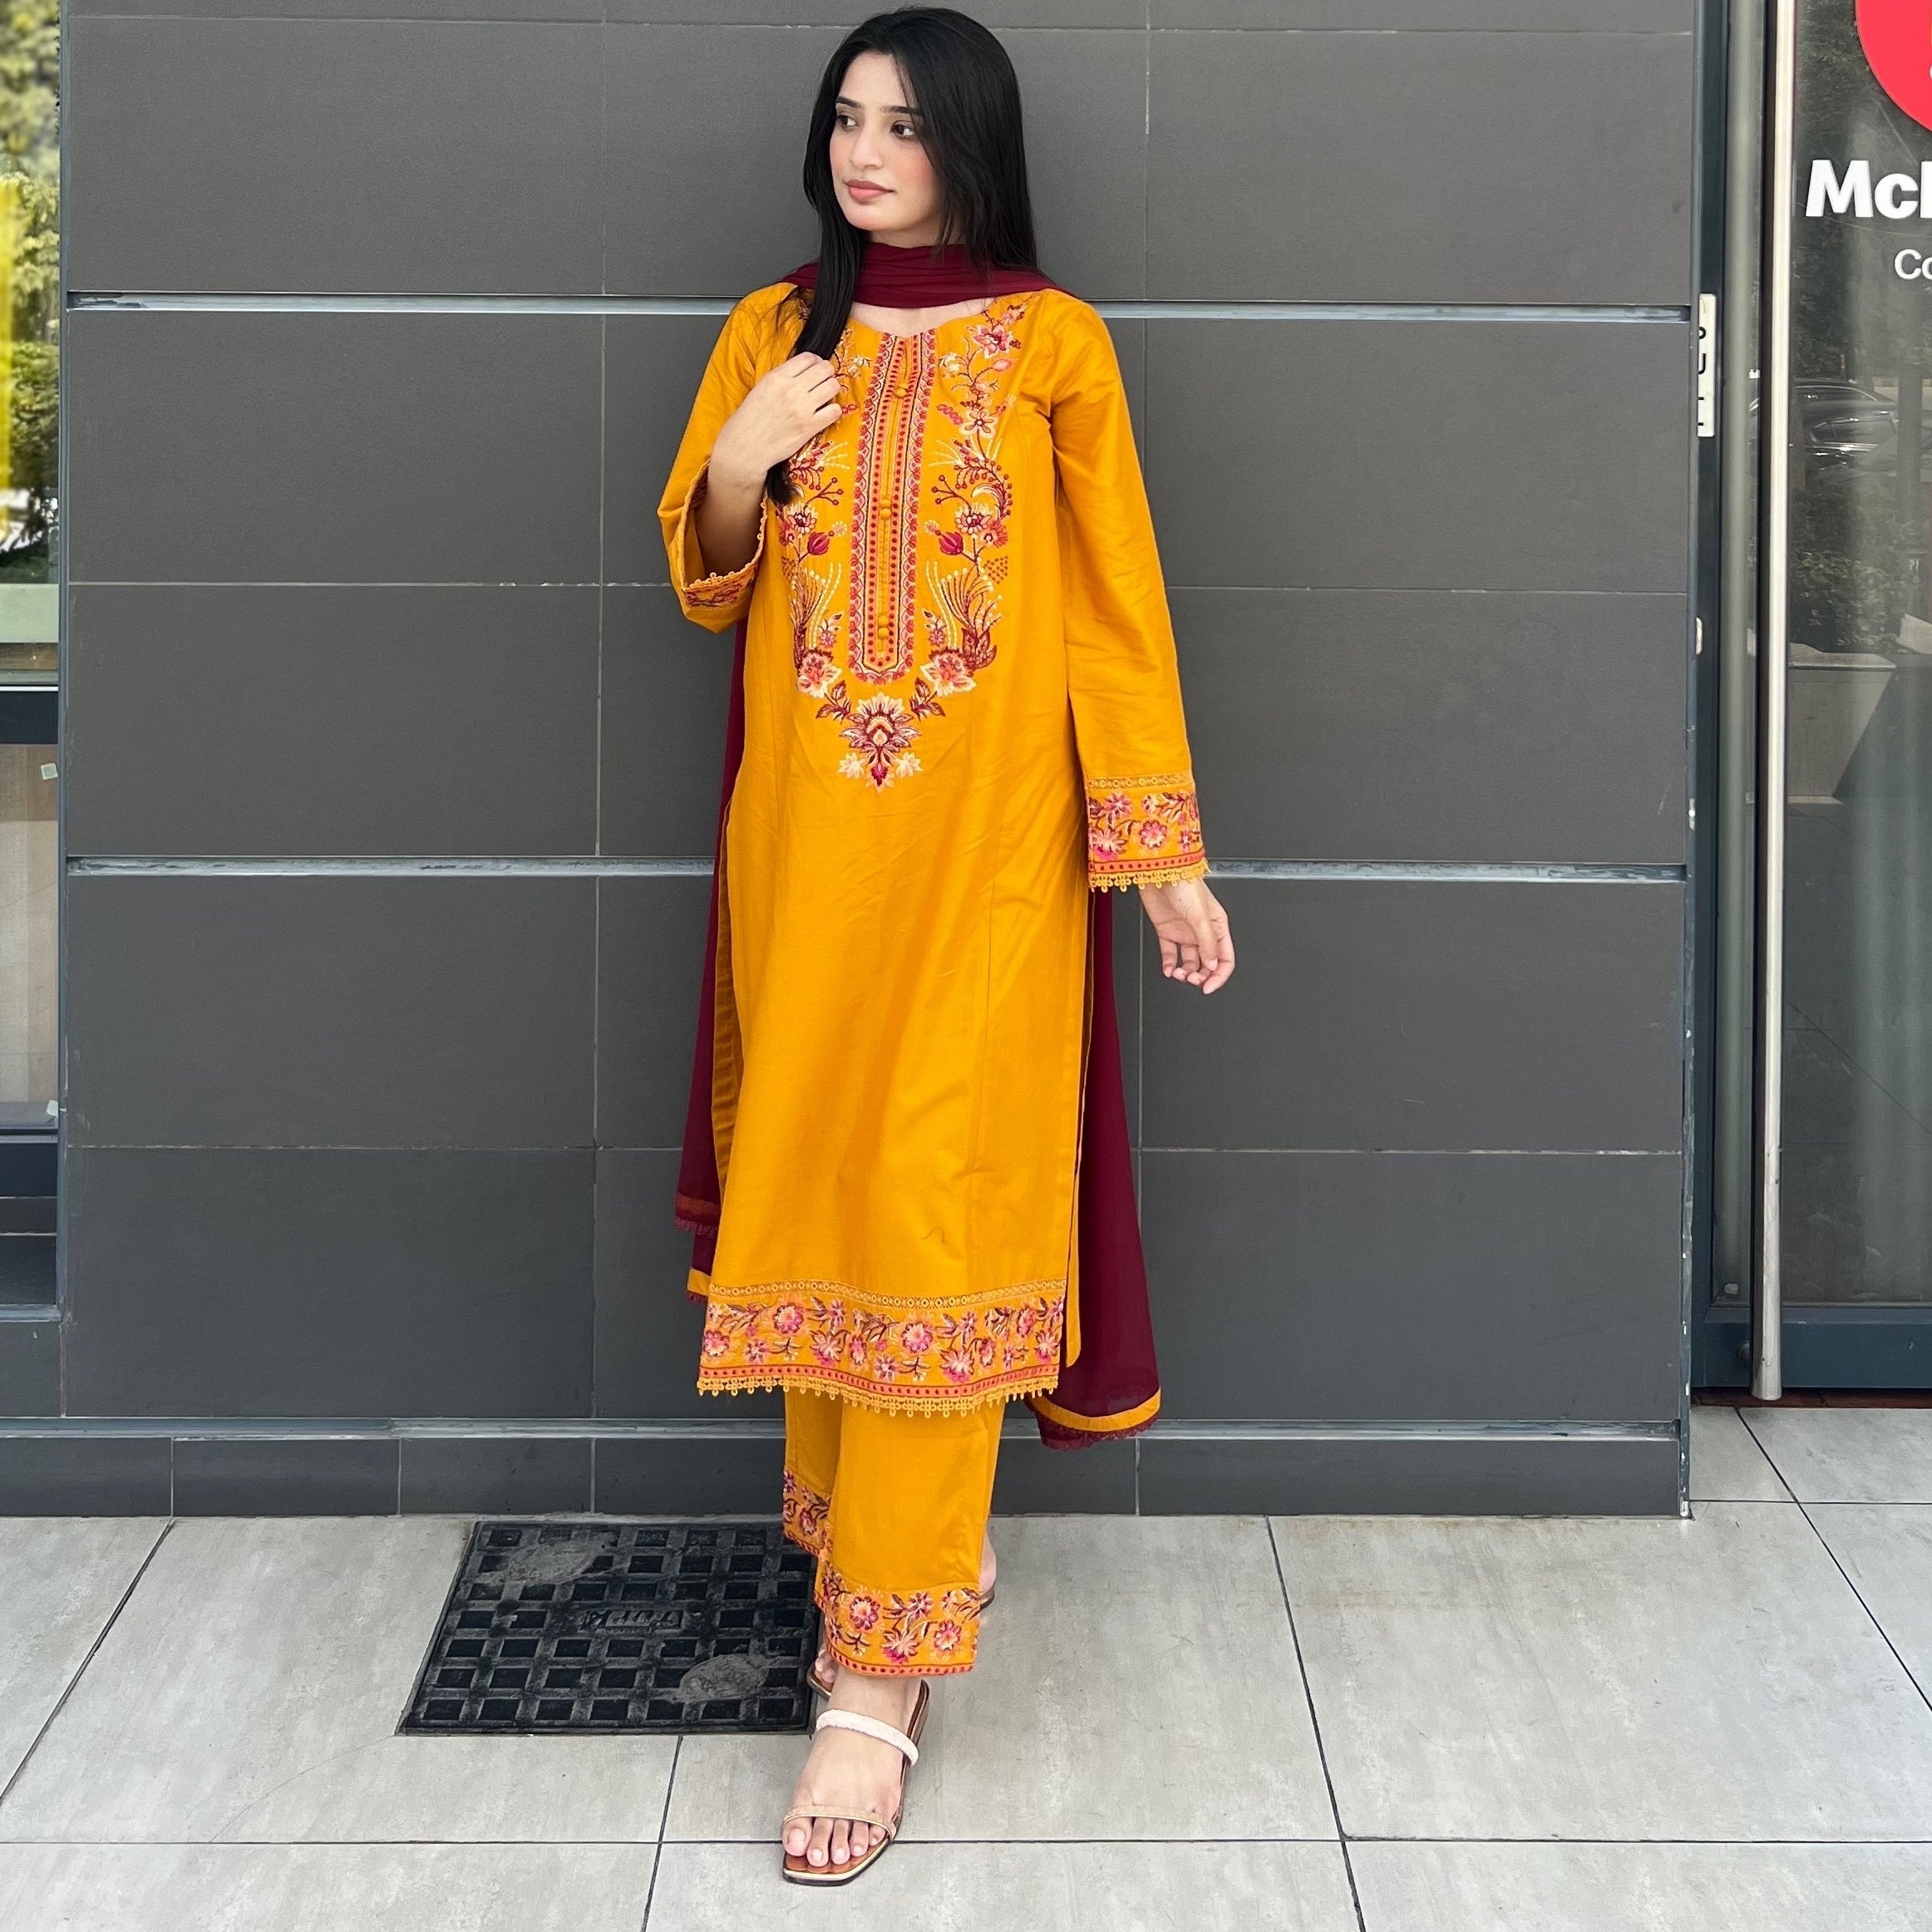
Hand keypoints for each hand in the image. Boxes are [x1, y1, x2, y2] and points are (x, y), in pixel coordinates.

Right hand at [708, 353, 842, 491]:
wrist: (744, 448)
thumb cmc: (747, 421)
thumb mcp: (760, 389)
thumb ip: (780, 379)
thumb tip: (800, 374)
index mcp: (776, 377)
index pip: (808, 357)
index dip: (816, 361)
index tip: (817, 367)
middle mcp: (791, 389)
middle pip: (824, 369)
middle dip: (827, 373)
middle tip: (825, 380)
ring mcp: (802, 408)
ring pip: (833, 386)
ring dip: (832, 389)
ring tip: (826, 395)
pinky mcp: (809, 427)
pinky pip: (834, 411)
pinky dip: (834, 410)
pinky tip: (826, 413)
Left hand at [1139, 878, 1233, 993]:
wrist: (1159, 872)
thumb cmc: (1184, 885)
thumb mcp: (1200, 916)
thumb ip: (1207, 942)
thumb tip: (1212, 964)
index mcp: (1218, 926)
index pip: (1225, 958)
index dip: (1219, 975)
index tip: (1209, 987)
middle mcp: (1203, 931)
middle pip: (1207, 963)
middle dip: (1201, 976)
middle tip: (1191, 981)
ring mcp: (1185, 932)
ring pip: (1189, 961)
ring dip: (1184, 972)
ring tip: (1177, 974)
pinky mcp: (1167, 931)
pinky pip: (1170, 953)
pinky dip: (1169, 964)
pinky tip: (1168, 969)